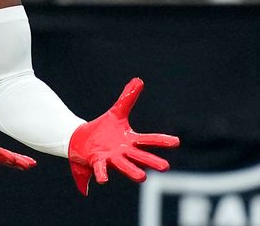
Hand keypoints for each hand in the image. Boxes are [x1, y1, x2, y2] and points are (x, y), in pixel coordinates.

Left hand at [68, 78, 179, 194]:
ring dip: (132, 171)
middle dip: (151, 161)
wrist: (82, 140)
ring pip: (124, 167)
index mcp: (130, 140)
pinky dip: (102, 174)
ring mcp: (111, 159)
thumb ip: (128, 98)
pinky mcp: (97, 162)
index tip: (176, 142)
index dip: (161, 141)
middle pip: (140, 157)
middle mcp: (124, 152)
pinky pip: (101, 169)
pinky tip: (104, 180)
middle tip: (165, 167)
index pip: (148, 140)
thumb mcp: (117, 112)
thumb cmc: (104, 129)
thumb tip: (139, 80)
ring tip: (142, 177)